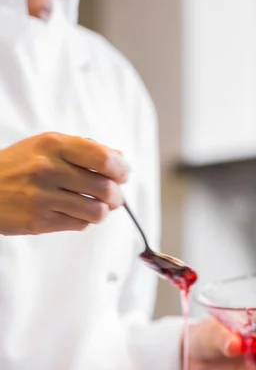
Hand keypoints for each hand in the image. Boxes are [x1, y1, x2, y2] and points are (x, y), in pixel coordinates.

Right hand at [0, 132, 127, 234]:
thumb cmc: (19, 166)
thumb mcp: (46, 146)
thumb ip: (83, 149)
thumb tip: (121, 160)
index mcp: (53, 145)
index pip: (102, 157)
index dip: (120, 169)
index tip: (123, 175)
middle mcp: (48, 169)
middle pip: (104, 188)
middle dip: (116, 196)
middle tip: (114, 197)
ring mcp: (43, 197)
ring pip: (96, 211)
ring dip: (103, 211)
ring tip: (99, 207)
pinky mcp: (39, 221)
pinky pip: (79, 224)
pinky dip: (84, 221)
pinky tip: (78, 214)